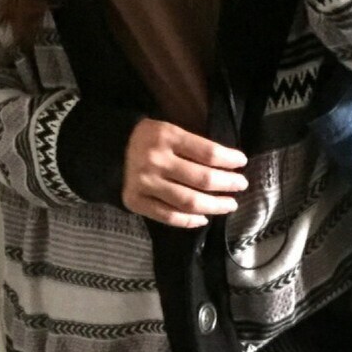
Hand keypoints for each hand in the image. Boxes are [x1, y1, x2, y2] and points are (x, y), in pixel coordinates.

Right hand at [123, 117, 248, 227]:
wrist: (110, 150)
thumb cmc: (149, 140)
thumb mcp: (170, 130)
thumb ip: (194, 146)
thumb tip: (229, 166)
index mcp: (166, 137)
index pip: (208, 153)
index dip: (229, 160)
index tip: (241, 163)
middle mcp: (155, 161)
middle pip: (202, 179)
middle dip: (228, 183)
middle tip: (241, 185)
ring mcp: (145, 184)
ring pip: (188, 201)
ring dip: (215, 205)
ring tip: (229, 204)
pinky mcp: (136, 202)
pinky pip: (168, 216)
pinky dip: (189, 221)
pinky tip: (204, 218)